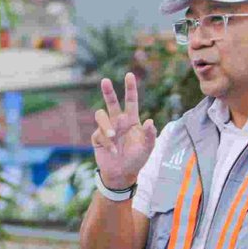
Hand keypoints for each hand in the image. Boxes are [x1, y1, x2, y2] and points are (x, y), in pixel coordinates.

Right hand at [92, 73, 157, 187]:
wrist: (122, 174)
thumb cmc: (136, 159)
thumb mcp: (148, 148)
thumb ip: (150, 134)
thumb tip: (149, 120)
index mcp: (131, 121)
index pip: (131, 101)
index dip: (130, 88)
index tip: (129, 75)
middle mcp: (118, 121)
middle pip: (111, 102)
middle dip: (108, 91)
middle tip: (105, 81)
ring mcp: (106, 129)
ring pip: (100, 115)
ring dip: (107, 125)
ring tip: (113, 136)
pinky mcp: (97, 137)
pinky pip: (98, 134)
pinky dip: (106, 142)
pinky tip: (113, 152)